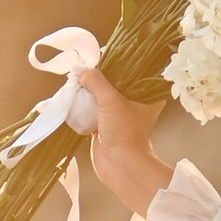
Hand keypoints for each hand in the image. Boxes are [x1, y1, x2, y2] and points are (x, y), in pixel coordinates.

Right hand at [83, 67, 171, 214]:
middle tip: (84, 67)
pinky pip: (91, 111)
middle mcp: (134, 103)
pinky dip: (83, 106)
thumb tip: (78, 69)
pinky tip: (73, 96)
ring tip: (76, 79)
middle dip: (97, 77)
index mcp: (146, 95)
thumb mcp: (110, 100)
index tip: (101, 54)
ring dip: (88, 91)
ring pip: (100, 97)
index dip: (117, 62)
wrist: (120, 166)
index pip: (131, 71)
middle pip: (113, 83)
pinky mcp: (104, 126)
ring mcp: (118, 116)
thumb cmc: (124, 131)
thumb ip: (95, 81)